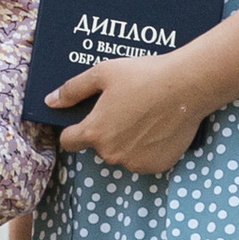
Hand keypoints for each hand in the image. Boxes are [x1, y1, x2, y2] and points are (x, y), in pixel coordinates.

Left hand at [46, 50, 205, 175]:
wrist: (188, 85)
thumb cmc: (143, 75)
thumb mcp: (102, 73)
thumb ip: (72, 90)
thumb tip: (51, 102)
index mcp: (94, 132)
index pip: (69, 142)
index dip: (73, 130)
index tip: (84, 120)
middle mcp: (112, 153)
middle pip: (99, 146)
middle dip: (106, 131)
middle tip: (124, 108)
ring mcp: (135, 162)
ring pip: (122, 154)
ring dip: (127, 141)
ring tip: (144, 115)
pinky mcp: (157, 166)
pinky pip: (144, 159)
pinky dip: (147, 148)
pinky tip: (158, 127)